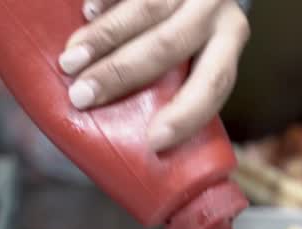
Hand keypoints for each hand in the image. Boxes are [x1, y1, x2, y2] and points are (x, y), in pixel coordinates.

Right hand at [58, 0, 249, 151]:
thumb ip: (182, 78)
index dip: (187, 115)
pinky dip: (103, 0)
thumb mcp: (203, 48)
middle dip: (119, 74)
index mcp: (231, 38)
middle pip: (166, 45)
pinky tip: (85, 12)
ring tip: (70, 61)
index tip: (154, 141)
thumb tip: (139, 139)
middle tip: (81, 96)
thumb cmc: (195, 23)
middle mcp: (214, 7)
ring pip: (143, 10)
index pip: (215, 83)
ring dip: (102, 38)